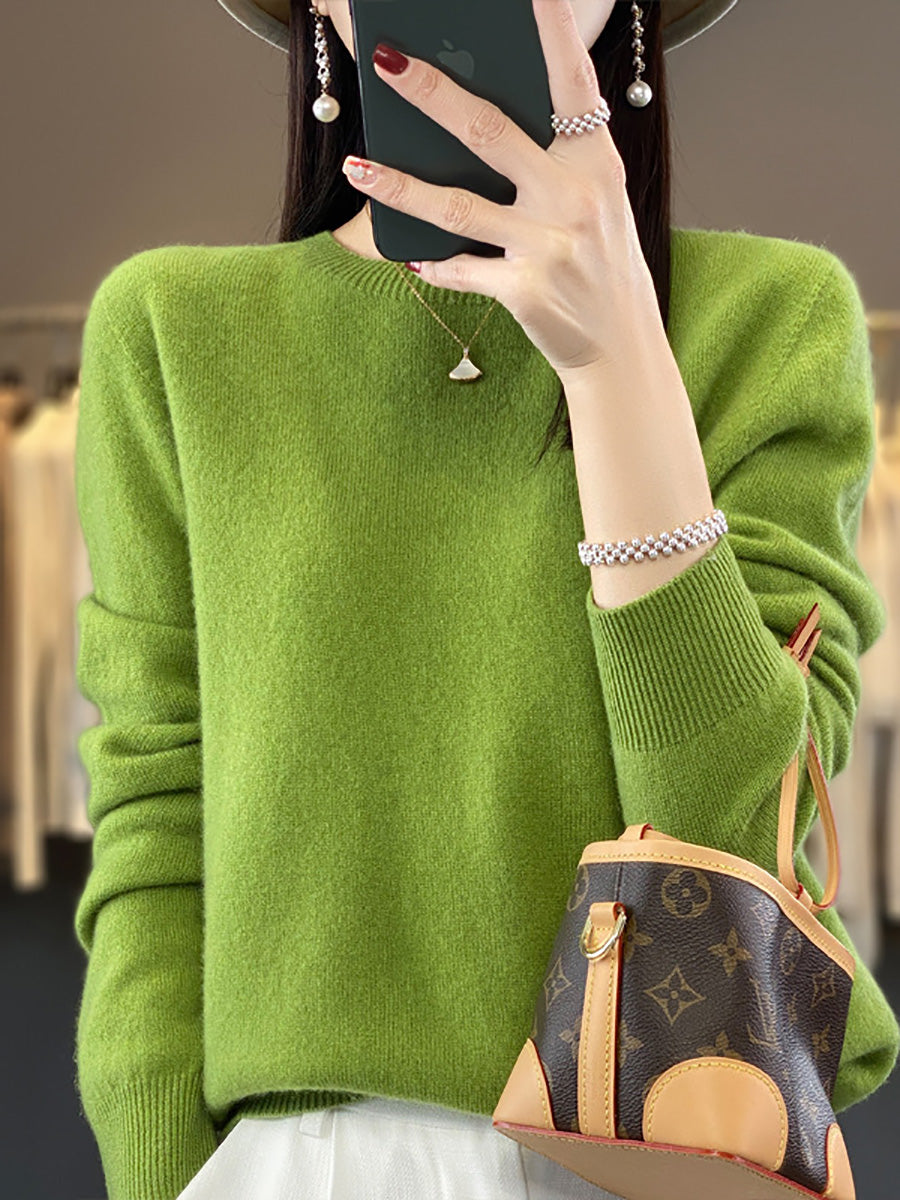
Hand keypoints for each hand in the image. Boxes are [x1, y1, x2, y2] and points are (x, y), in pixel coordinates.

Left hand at [341, 0, 662, 382]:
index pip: (571, 82)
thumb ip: (552, 161)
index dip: (551, 29)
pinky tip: (408, 254)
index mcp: (595, 163)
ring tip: (356, 167)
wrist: (620, 346)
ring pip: (455, 206)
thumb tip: (473, 123)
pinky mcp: (525, 291)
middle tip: (386, 62)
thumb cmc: (600, 264)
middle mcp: (574, 197)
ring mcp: (549, 245)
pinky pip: (459, 268)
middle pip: (488, 131)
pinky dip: (431, 262)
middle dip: (431, 92)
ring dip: (397, 186)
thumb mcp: (595, 202)